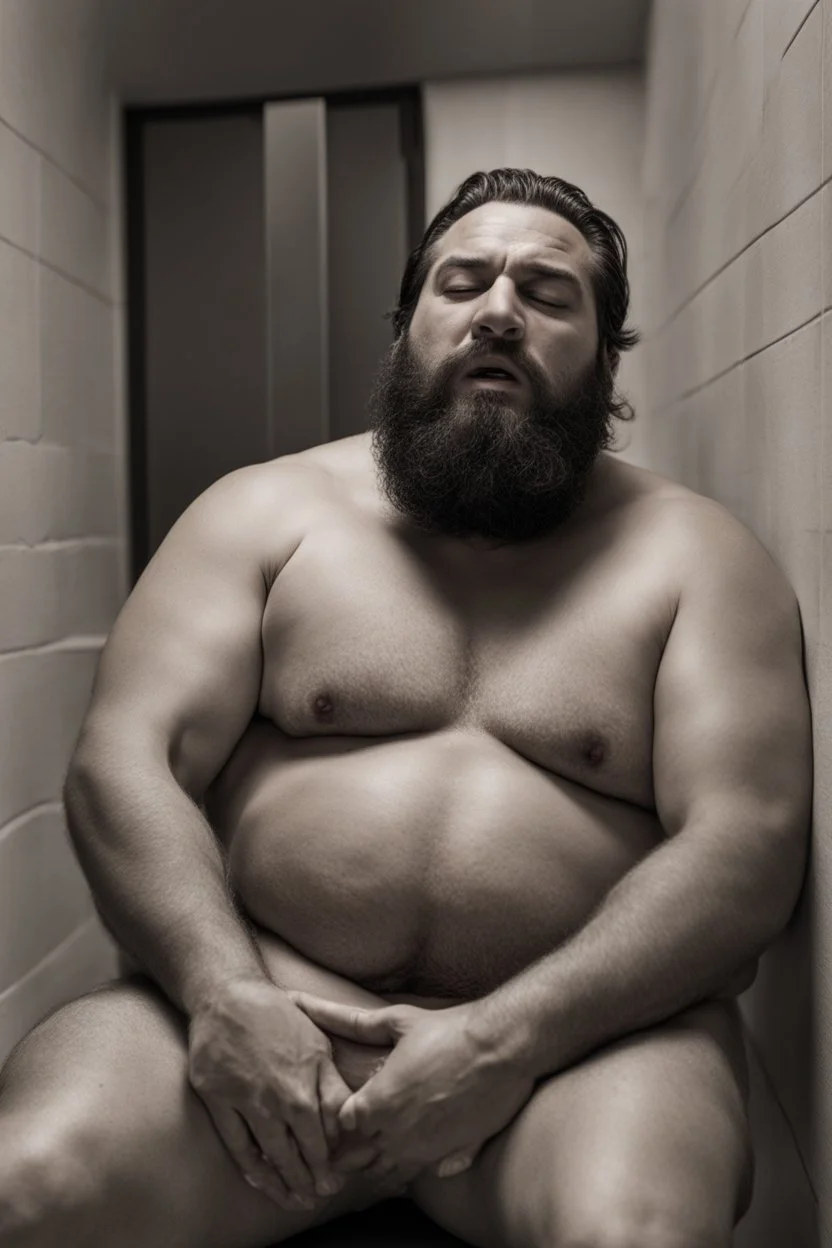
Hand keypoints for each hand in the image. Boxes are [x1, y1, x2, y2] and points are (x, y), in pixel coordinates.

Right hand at [188, 978, 354, 1209]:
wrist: (230, 997)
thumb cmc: (280, 1018)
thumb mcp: (318, 1044)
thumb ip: (332, 1085)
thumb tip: (346, 1121)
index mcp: (305, 1085)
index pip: (321, 1139)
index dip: (328, 1164)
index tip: (334, 1181)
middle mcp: (277, 1099)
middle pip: (296, 1153)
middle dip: (307, 1180)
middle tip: (315, 1198)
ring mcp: (246, 1101)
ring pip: (267, 1154)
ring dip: (281, 1181)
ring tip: (291, 1198)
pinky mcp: (218, 1100)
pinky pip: (235, 1143)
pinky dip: (248, 1165)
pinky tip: (258, 1179)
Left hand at [290, 993, 534, 1185]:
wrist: (500, 1048)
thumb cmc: (448, 1030)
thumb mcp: (396, 1020)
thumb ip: (350, 1021)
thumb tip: (303, 1002)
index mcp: (378, 1102)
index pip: (342, 1126)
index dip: (342, 1117)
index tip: (348, 1108)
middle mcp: (395, 1133)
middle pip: (359, 1157)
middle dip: (354, 1148)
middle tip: (356, 1135)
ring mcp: (424, 1150)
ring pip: (388, 1172)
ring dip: (380, 1162)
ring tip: (381, 1149)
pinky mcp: (451, 1157)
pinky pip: (423, 1175)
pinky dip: (416, 1168)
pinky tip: (418, 1156)